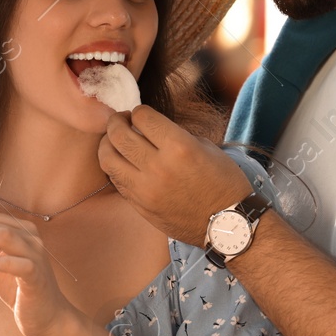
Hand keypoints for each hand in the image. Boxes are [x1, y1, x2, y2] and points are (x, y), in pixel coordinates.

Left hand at [99, 106, 251, 246]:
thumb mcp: (206, 148)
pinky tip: (121, 161)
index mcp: (179, 147)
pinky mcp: (139, 205)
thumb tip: (149, 128)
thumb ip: (174, 135)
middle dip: (116, 121)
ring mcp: (145, 189)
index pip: (142, 117)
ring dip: (108, 143)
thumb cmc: (223, 182)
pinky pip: (115, 180)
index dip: (139, 111)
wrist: (228, 224)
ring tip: (115, 140)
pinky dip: (114, 166)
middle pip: (118, 134)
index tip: (141, 114)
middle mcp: (158, 167)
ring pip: (107, 158)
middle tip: (121, 120)